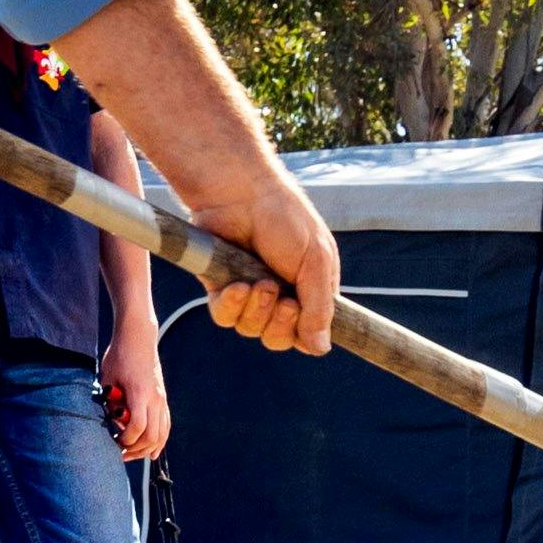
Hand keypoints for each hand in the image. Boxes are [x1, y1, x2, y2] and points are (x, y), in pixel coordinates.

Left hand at [100, 322, 171, 459]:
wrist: (138, 339)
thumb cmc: (119, 356)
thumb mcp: (107, 379)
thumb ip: (111, 403)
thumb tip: (112, 424)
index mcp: (140, 393)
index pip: (138, 427)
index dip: (126, 439)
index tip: (115, 441)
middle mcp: (155, 398)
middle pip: (152, 435)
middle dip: (135, 449)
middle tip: (119, 452)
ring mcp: (161, 399)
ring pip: (162, 433)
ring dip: (147, 448)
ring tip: (132, 454)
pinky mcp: (162, 399)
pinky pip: (165, 425)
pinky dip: (160, 441)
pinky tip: (152, 452)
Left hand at [188, 162, 339, 356]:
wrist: (242, 193)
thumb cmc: (286, 219)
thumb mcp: (316, 262)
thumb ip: (319, 308)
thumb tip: (321, 349)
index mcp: (309, 288)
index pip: (308, 332)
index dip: (303, 333)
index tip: (299, 312)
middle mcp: (279, 294)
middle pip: (278, 338)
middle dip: (279, 324)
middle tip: (281, 298)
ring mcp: (249, 292)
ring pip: (250, 329)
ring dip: (256, 310)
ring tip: (259, 282)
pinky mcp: (220, 287)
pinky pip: (224, 317)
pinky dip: (231, 306)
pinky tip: (236, 287)